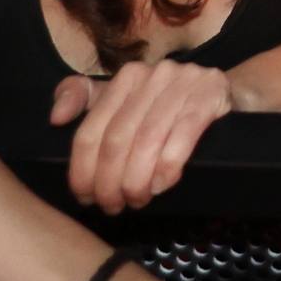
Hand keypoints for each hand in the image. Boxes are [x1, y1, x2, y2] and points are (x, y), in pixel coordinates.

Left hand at [50, 60, 234, 214]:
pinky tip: (161, 185)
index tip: (85, 197)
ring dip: (137, 180)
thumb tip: (56, 118)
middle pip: (117, 139)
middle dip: (110, 182)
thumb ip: (84, 100)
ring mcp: (184, 81)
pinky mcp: (211, 93)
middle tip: (112, 206)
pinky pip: (184, 134)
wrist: (224, 95)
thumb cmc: (168, 107)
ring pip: (147, 140)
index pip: (92, 130)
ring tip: (136, 200)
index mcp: (127, 77)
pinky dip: (168, 166)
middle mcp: (154, 74)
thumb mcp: (124, 102)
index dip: (82, 170)